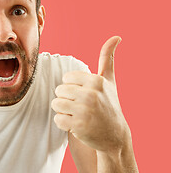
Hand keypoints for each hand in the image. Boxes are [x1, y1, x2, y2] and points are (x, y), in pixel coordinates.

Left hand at [51, 37, 130, 152]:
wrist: (114, 135)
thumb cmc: (108, 104)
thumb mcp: (109, 80)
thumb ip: (107, 58)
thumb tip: (116, 37)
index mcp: (96, 81)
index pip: (66, 78)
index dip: (72, 87)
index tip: (84, 94)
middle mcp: (91, 94)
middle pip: (59, 91)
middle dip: (66, 99)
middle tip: (80, 106)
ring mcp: (85, 110)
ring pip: (56, 104)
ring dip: (64, 111)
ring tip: (78, 115)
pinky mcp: (78, 126)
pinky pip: (57, 119)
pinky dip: (64, 123)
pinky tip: (76, 125)